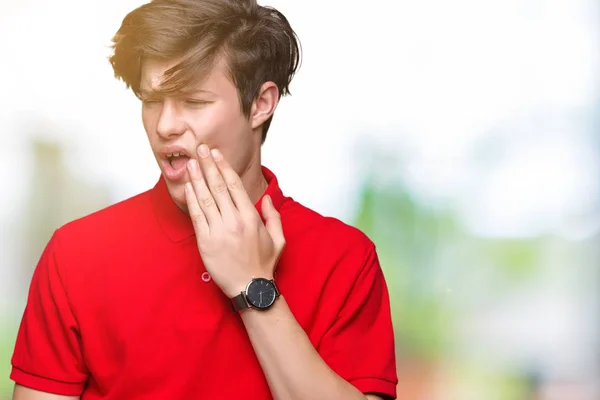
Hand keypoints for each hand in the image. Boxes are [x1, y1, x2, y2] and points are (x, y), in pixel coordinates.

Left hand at [184, 144, 285, 297]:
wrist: (251, 288)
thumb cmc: (263, 264)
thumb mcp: (278, 239)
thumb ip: (273, 216)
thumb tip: (266, 199)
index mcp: (251, 218)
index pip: (235, 185)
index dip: (223, 167)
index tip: (216, 154)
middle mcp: (234, 221)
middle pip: (218, 187)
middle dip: (208, 165)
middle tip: (200, 148)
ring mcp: (219, 231)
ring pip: (206, 198)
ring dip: (197, 178)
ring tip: (192, 163)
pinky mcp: (206, 242)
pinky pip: (197, 216)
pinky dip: (192, 199)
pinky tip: (188, 187)